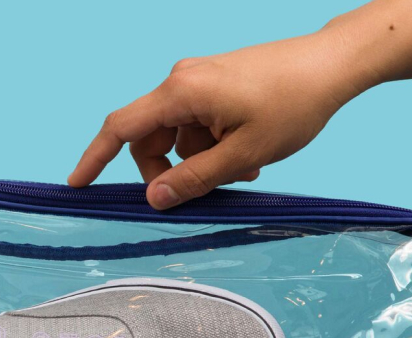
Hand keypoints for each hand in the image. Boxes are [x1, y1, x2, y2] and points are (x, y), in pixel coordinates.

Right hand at [67, 29, 368, 209]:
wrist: (334, 64)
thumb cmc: (294, 103)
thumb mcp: (243, 153)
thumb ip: (194, 179)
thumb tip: (154, 199)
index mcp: (181, 92)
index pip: (119, 129)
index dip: (94, 159)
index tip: (76, 185)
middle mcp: (182, 80)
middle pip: (151, 139)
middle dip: (170, 171)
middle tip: (204, 193)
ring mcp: (199, 80)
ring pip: (179, 136)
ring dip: (201, 160)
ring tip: (245, 171)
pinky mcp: (216, 83)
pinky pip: (198, 124)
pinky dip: (214, 145)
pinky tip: (249, 155)